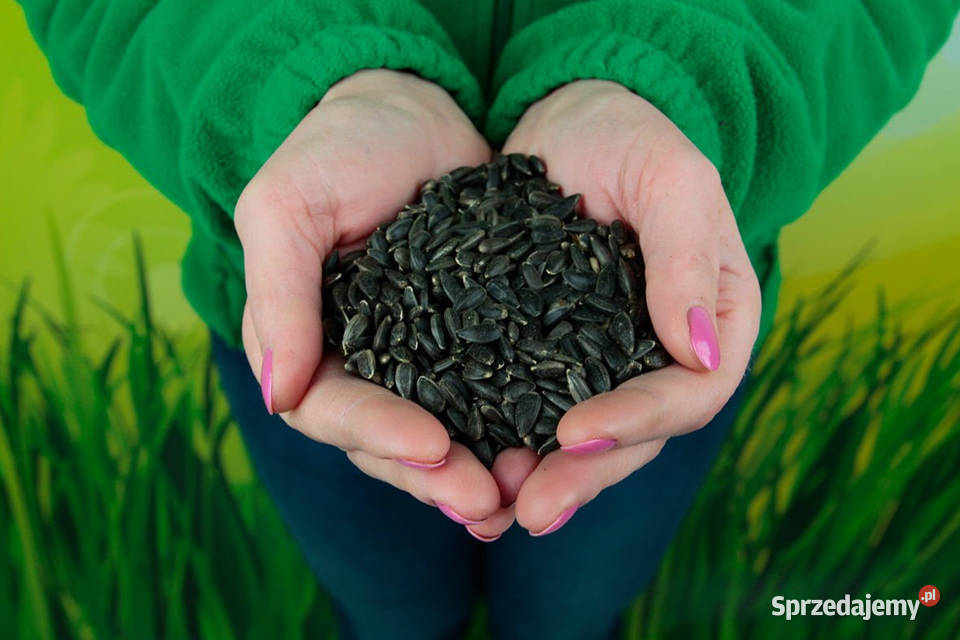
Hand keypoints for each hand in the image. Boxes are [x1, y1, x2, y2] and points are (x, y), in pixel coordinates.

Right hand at [234, 70, 507, 529]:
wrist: (410, 110)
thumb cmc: (335, 148)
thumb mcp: (289, 207)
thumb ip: (280, 295)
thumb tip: (276, 395)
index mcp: (309, 345)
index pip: (333, 408)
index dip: (379, 434)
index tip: (433, 449)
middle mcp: (364, 365)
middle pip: (391, 443)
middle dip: (436, 479)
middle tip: (489, 505)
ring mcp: (420, 359)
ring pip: (443, 436)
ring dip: (477, 473)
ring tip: (523, 502)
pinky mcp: (474, 342)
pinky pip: (490, 397)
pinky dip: (512, 430)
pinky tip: (547, 455)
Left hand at [488, 80, 761, 535]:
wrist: (569, 119)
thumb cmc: (630, 136)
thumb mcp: (670, 178)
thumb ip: (686, 258)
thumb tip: (700, 354)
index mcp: (710, 324)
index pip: (688, 393)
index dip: (636, 422)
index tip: (575, 436)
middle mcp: (660, 355)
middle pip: (632, 436)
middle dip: (581, 476)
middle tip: (527, 510)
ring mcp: (602, 360)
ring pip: (579, 436)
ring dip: (538, 476)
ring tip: (488, 508)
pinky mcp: (545, 351)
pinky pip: (528, 404)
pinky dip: (501, 438)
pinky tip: (464, 462)